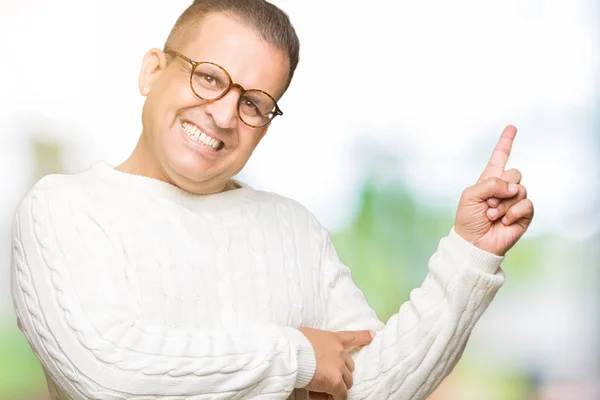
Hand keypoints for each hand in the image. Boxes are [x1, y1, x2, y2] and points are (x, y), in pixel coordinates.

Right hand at [297, 327, 374, 399]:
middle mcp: (339, 352)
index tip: (373, 335)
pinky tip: (319, 396)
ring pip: (346, 383)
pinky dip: (333, 398)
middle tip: (324, 380)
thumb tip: (312, 354)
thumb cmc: (293, 343)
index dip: (363, 336)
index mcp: (332, 338)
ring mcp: (339, 367)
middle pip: (349, 367)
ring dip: (336, 388)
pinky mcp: (335, 381)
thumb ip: (315, 345)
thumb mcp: (307, 337)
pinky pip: (340, 395)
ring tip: (319, 390)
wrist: (290, 352)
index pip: (351, 337)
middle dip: (340, 375)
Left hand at [455, 125, 533, 255]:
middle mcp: (504, 188)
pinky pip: (526, 204)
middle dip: (500, 188)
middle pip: (514, 172)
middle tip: (488, 204)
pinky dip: (513, 212)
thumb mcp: (471, 195)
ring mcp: (515, 200)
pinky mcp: (524, 214)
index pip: (500, 157)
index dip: (506, 142)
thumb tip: (514, 188)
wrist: (474, 243)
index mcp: (489, 180)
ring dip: (503, 204)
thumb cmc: (468, 219)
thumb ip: (490, 184)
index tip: (511, 127)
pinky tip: (503, 221)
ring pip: (520, 189)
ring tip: (492, 215)